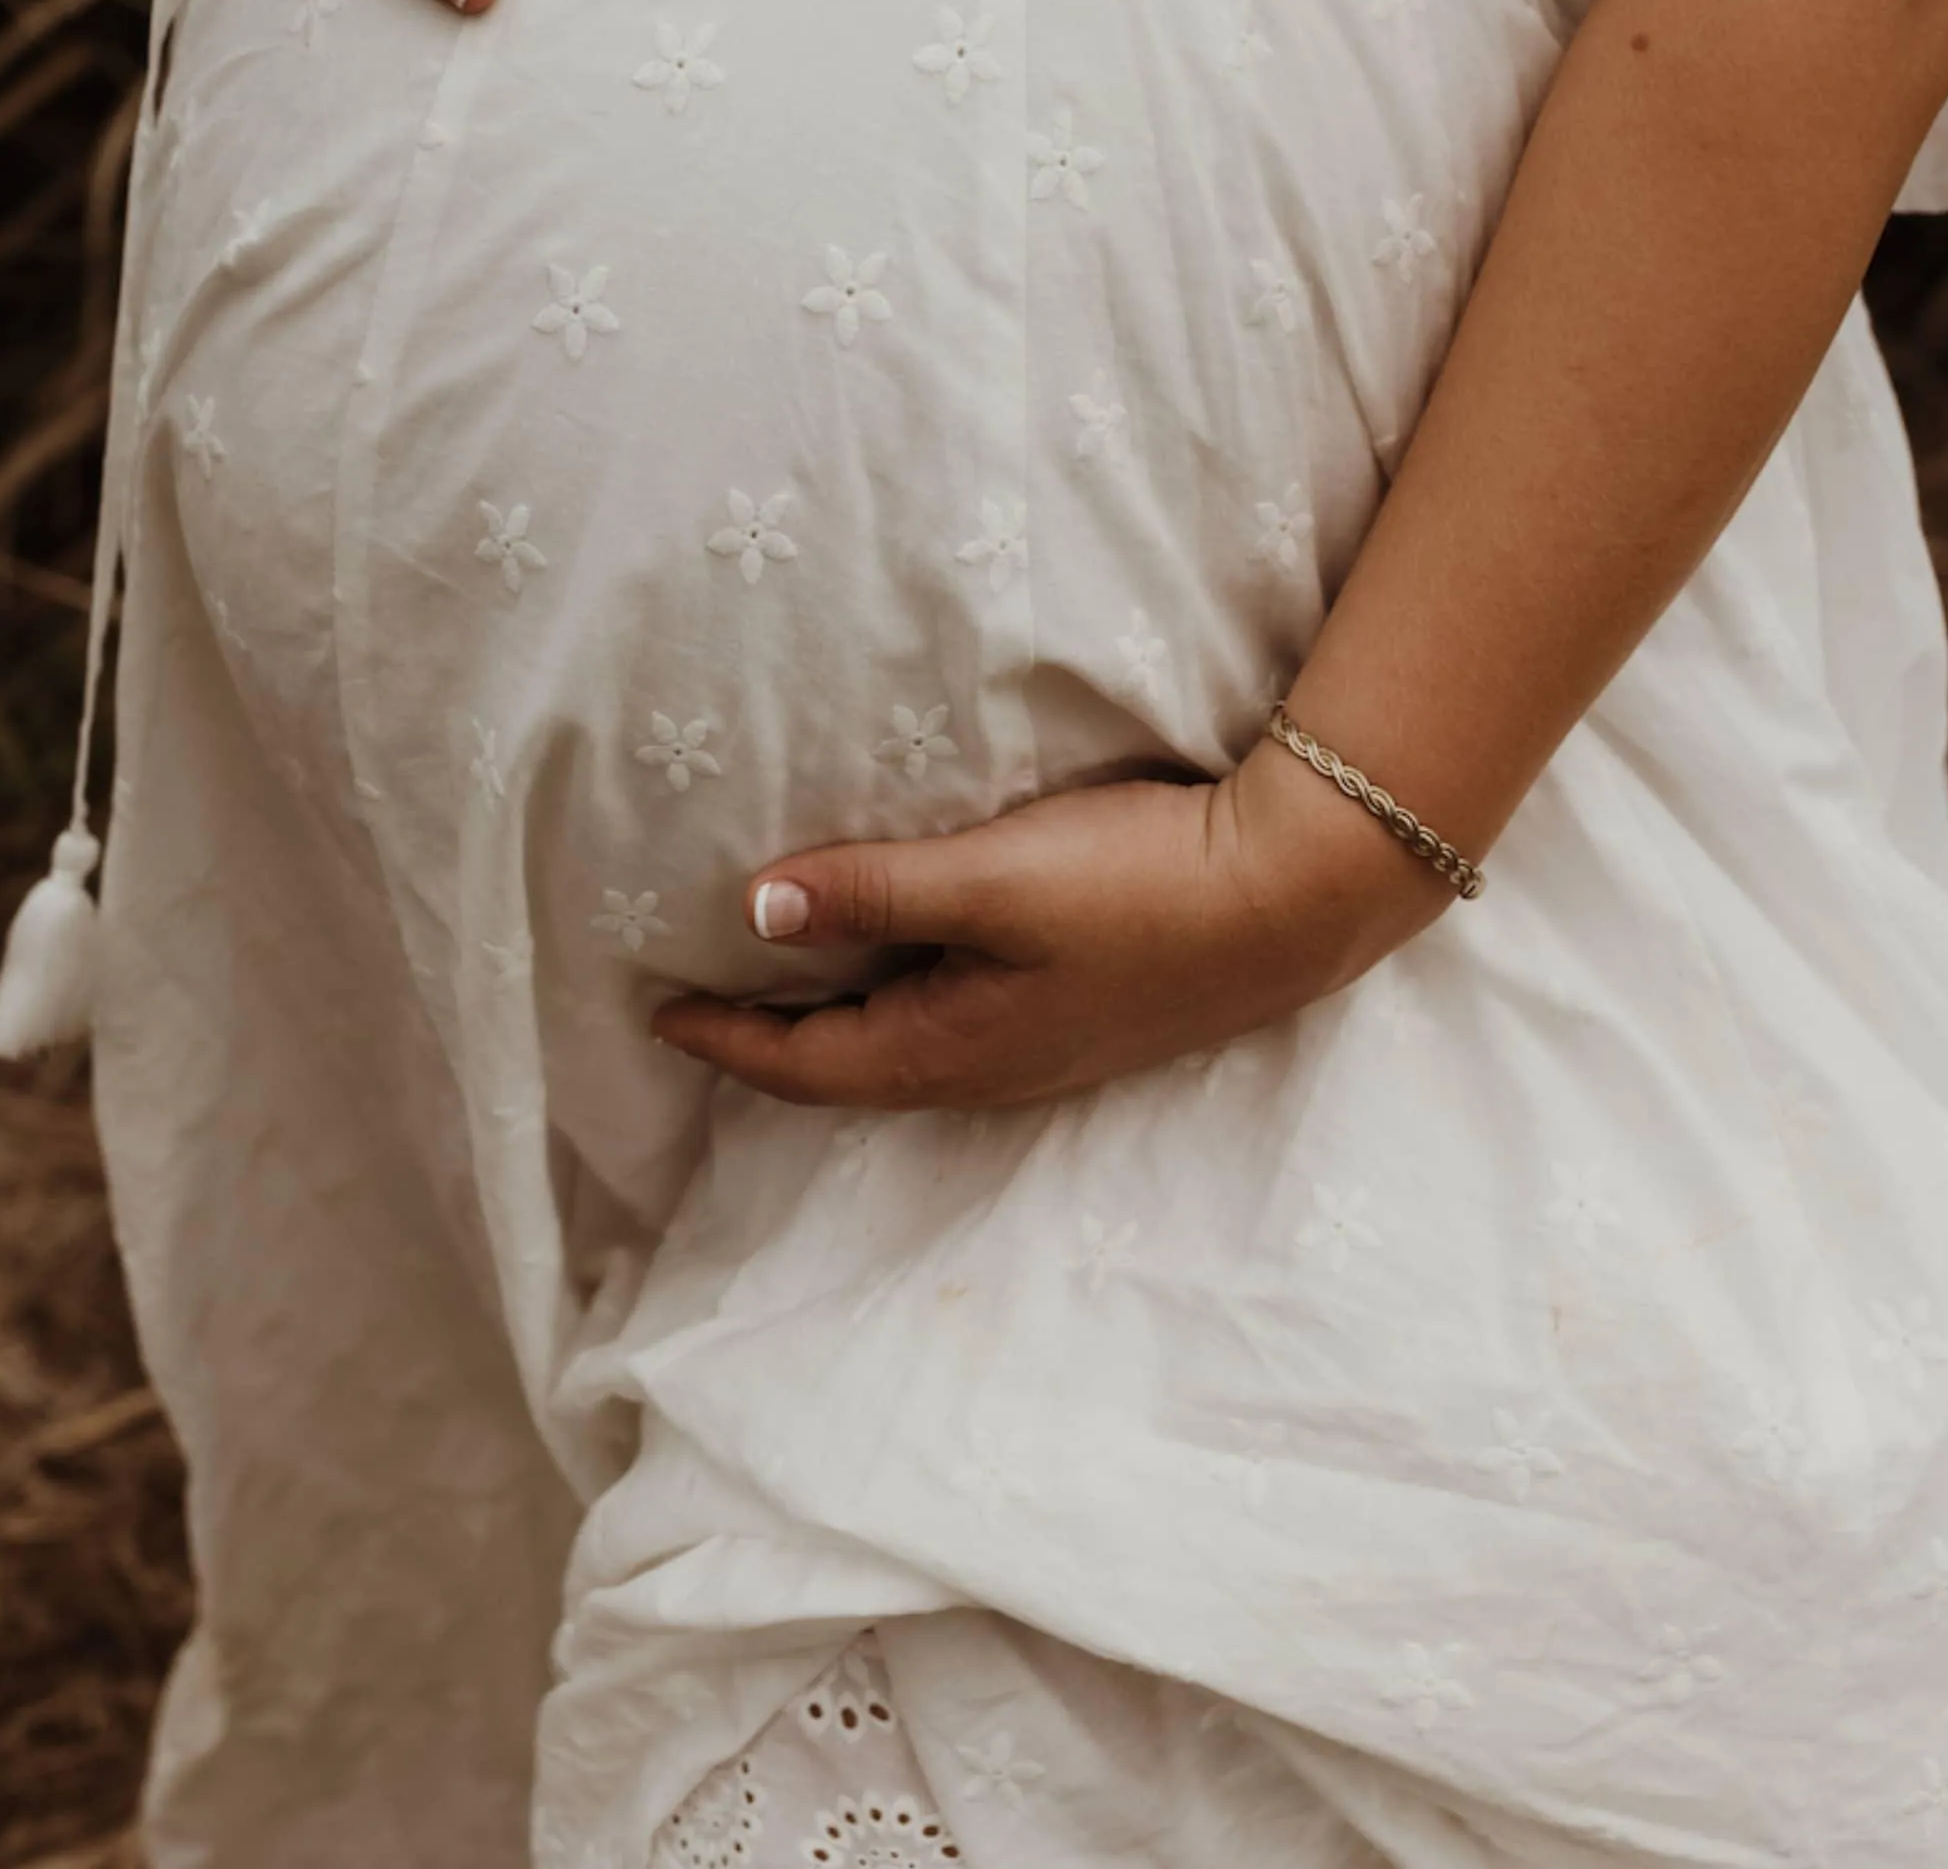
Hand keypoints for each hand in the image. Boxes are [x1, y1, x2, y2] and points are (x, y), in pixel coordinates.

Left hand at [650, 744, 1452, 1110]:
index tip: (655, 1016)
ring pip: (898, 1043)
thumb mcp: (990, 880)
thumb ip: (871, 891)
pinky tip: (896, 950)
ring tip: (774, 976)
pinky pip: (947, 1015)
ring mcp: (1036, 1045)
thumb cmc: (1137, 887)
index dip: (725, 1039)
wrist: (1293, 897)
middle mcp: (986, 1068)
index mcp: (950, 1050)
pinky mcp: (1074, 1007)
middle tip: (694, 998)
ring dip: (829, 1017)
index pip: (803, 1063)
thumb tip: (753, 910)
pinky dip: (892, 992)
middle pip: (845, 1065)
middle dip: (766, 1040)